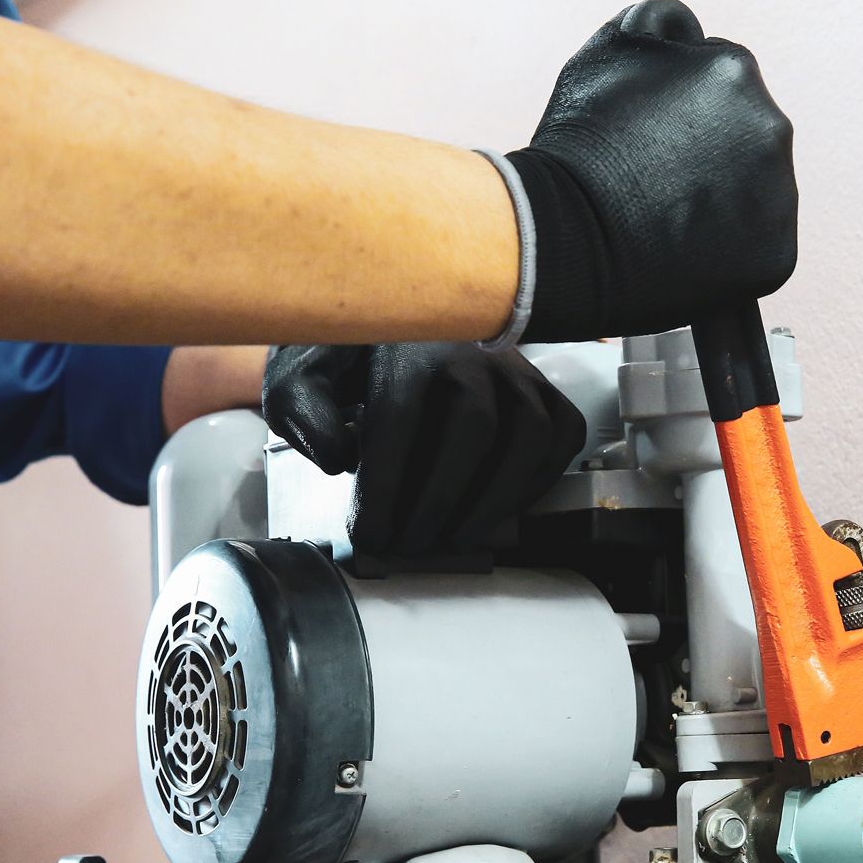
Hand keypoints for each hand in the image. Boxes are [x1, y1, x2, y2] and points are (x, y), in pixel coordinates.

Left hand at [262, 343, 585, 556]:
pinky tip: (499, 510)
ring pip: (528, 433)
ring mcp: (515, 366)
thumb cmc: (351, 358)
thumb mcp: (305, 371)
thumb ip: (303, 410)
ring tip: (456, 540)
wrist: (399, 316)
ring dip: (494, 498)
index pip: (400, 416)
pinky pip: (560, 434)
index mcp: (402, 341)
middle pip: (473, 426)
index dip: (386, 486)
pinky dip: (537, 480)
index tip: (370, 535)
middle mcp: (469, 347)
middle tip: (410, 545)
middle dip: (440, 499)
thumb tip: (338, 459)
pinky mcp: (544, 385)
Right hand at [507, 0, 796, 342]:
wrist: (569, 236)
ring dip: (726, 199)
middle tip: (658, 180)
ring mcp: (781, 195)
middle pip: (748, 137)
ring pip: (758, 192)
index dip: (683, 112)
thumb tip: (686, 26)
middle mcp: (772, 127)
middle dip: (712, 152)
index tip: (652, 137)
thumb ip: (656, 25)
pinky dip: (732, 250)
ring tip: (671, 217)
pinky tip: (688, 250)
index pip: (724, 85)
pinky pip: (761, 247)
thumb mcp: (607, 53)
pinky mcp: (777, 253)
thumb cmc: (580, 146)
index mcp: (736, 70)